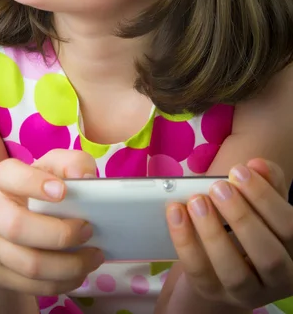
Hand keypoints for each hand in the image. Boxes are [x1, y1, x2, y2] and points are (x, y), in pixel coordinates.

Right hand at [0, 149, 103, 295]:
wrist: (0, 232)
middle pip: (17, 227)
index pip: (7, 175)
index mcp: (5, 181)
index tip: (62, 191)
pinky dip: (64, 281)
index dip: (33, 182)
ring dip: (69, 264)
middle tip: (88, 230)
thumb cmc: (36, 195)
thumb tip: (86, 177)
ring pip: (30, 265)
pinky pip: (34, 286)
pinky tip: (80, 271)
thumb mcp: (53, 170)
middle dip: (59, 234)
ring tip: (94, 256)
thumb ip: (72, 163)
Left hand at [165, 159, 292, 309]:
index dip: (265, 198)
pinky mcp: (214, 293)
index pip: (289, 227)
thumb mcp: (263, 203)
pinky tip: (176, 213)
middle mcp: (278, 277)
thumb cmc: (250, 226)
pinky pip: (199, 272)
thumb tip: (257, 164)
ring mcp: (246, 292)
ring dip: (213, 233)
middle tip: (218, 187)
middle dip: (241, 217)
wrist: (227, 265)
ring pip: (234, 272)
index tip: (238, 171)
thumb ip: (266, 181)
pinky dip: (185, 242)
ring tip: (196, 201)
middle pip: (268, 255)